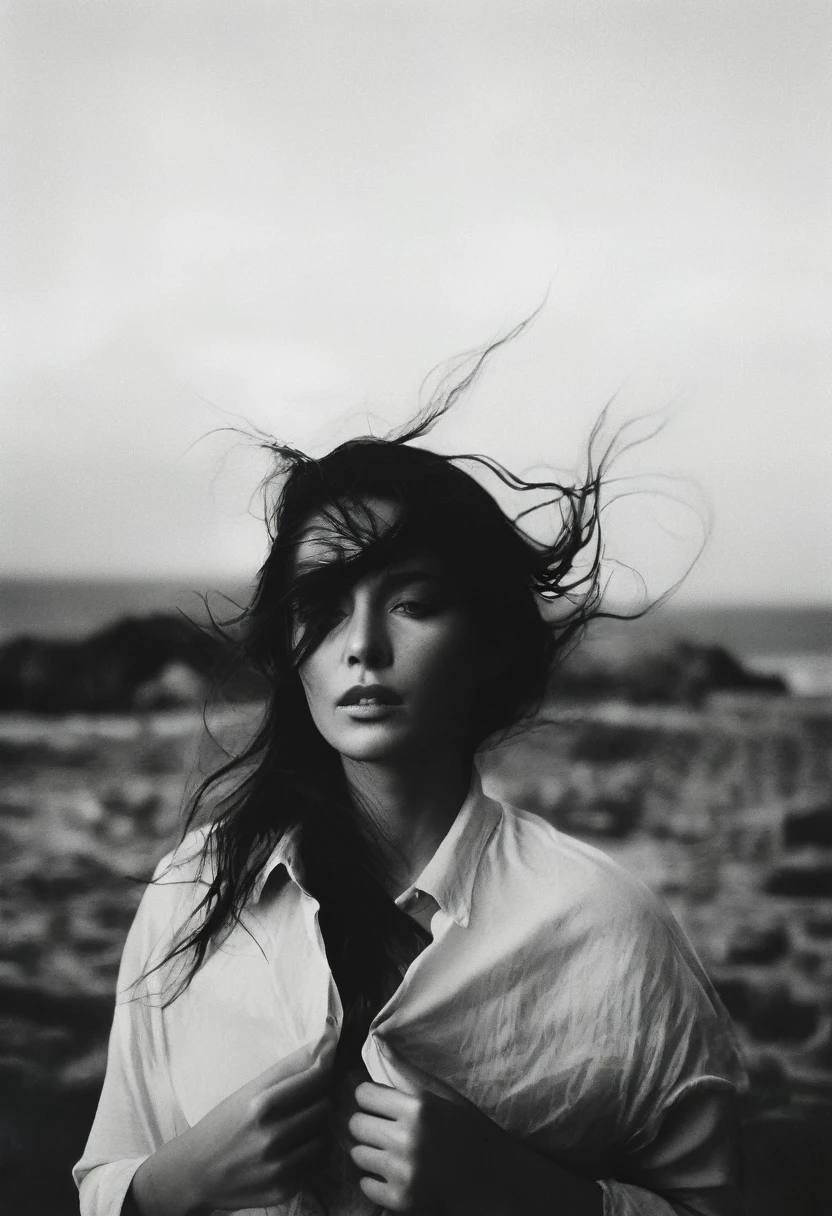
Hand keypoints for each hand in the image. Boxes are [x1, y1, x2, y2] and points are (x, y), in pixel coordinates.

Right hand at [130, 1037, 334, 1215]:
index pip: (317, 1077)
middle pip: (325, 1105)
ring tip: (299, 1126)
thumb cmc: (224, 1123)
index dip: (326, 1069)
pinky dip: (310, 1154)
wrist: (194, 1173)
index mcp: (261, 1104)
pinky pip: (316, 1163)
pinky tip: (293, 1149)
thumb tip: (327, 1043)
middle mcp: (272, 1136)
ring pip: (325, 1135)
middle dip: (320, 1099)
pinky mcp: (284, 1189)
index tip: (325, 1066)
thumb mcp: (249, 1090)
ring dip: (318, 1129)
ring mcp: (278, 1166)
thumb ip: (289, 1068)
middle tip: (307, 1100)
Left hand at [348, 1052, 602, 1215]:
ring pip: (358, 1155)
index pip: (363, 1094)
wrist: (498, 1180)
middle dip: (368, 1123)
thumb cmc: (470, 1131)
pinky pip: (366, 1186)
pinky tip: (398, 1174)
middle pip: (356, 1124)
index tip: (383, 1103)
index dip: (371, 1097)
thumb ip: (406, 1071)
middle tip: (388, 1128)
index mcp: (418, 1106)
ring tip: (394, 1151)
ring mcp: (404, 1172)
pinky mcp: (402, 1201)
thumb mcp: (444, 1095)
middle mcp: (408, 1138)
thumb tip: (377, 1040)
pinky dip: (377, 1181)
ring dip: (371, 1152)